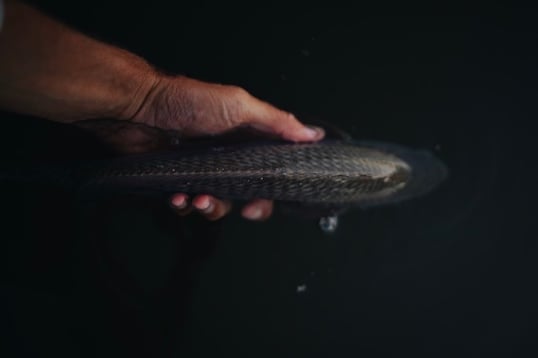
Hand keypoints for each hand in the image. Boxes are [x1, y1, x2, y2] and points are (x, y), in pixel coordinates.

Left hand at [126, 75, 324, 220]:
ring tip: (196, 198)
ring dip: (209, 207)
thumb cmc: (188, 101)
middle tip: (234, 206)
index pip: (271, 173)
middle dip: (241, 205)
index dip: (270, 192)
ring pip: (216, 204)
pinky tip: (177, 196)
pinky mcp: (178, 179)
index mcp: (249, 141)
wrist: (138, 106)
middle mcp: (229, 158)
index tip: (259, 202)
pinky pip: (186, 204)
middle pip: (246, 195)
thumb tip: (312, 134)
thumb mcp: (239, 106)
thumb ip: (276, 122)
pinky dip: (182, 205)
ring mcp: (203, 170)